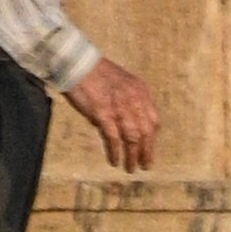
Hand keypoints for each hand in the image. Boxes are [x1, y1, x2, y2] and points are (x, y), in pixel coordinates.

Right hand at [66, 56, 158, 171]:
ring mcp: (119, 107)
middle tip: (145, 165)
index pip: (153, 119)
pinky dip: (115, 152)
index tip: (148, 147)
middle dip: (146, 151)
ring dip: (132, 156)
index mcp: (140, 91)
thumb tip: (128, 122)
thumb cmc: (96, 71)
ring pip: (132, 138)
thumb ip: (129, 100)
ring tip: (130, 168)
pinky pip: (113, 138)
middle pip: (146, 131)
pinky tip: (115, 161)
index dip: (152, 136)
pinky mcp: (103, 113)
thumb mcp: (122, 82)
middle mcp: (134, 100)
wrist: (77, 63)